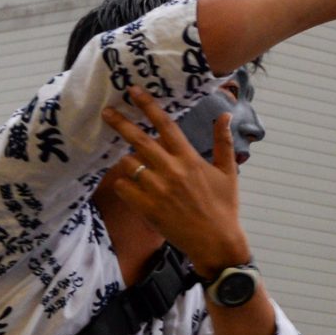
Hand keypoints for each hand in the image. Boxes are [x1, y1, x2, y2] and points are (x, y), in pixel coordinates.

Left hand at [98, 89, 250, 272]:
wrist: (217, 242)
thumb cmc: (225, 207)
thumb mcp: (229, 172)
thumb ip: (223, 142)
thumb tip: (226, 115)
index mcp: (190, 159)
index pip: (166, 125)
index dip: (148, 106)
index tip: (134, 92)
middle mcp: (172, 171)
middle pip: (139, 140)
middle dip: (120, 123)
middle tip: (106, 112)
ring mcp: (158, 190)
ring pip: (128, 163)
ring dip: (125, 160)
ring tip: (128, 162)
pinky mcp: (148, 208)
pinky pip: (123, 188)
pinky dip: (123, 184)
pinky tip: (128, 185)